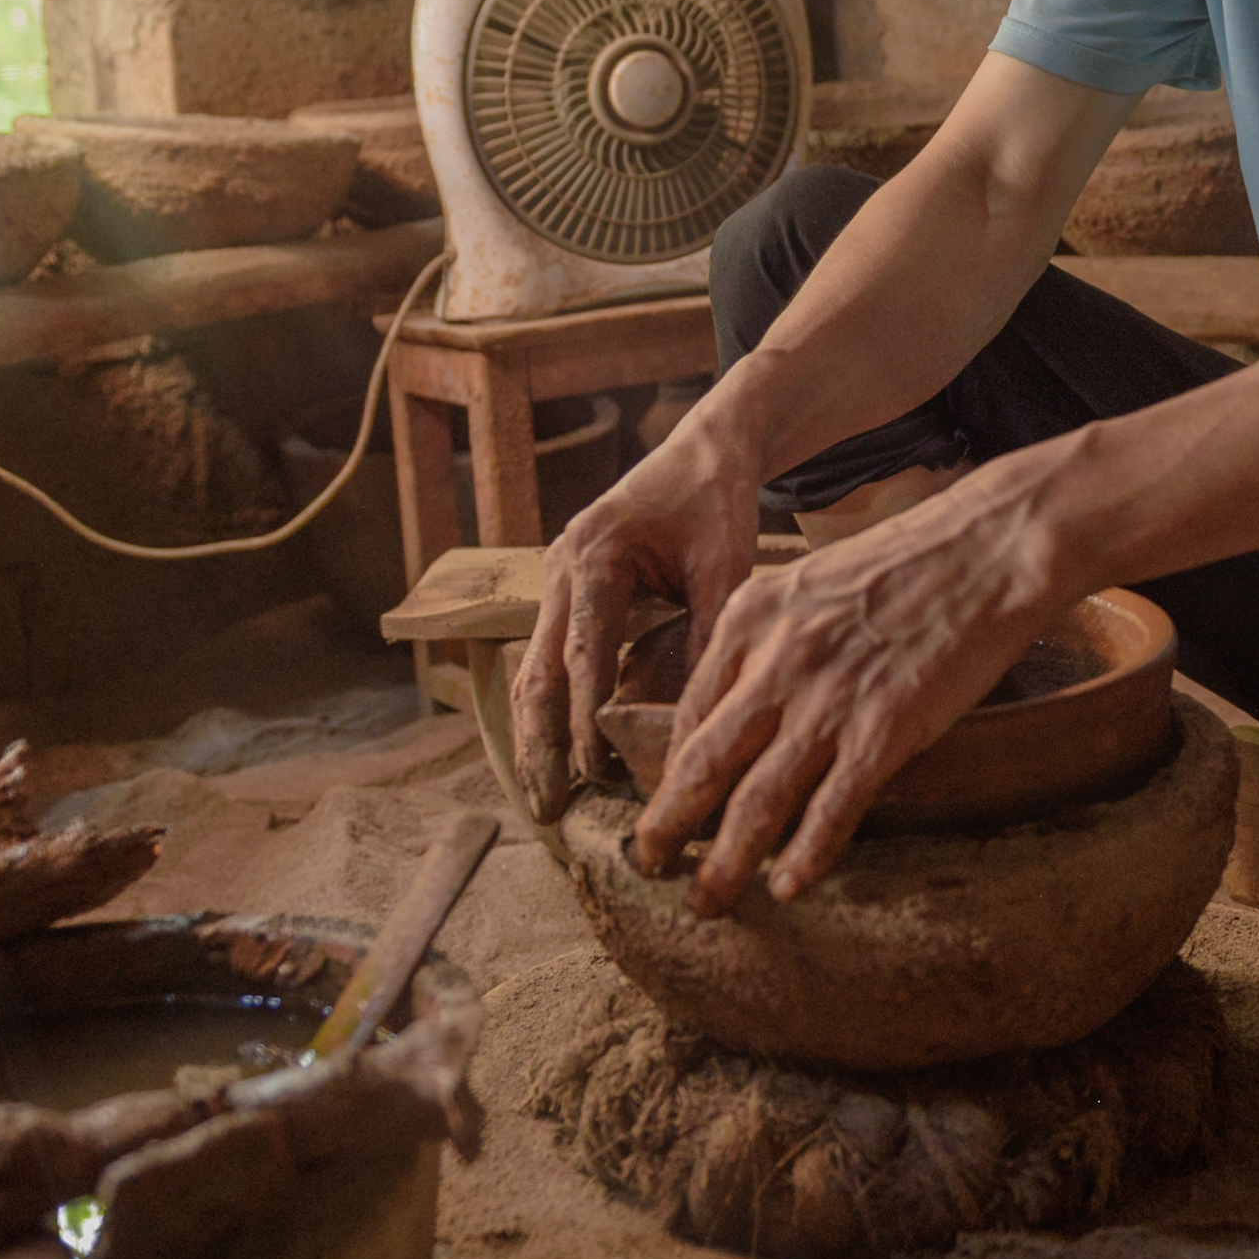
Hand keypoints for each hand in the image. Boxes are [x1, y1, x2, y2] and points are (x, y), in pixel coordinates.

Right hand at [508, 428, 762, 820]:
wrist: (702, 449)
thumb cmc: (716, 503)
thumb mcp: (726, 566)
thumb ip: (709, 635)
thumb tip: (697, 724)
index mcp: (597, 555)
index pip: (584, 654)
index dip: (585, 719)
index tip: (595, 772)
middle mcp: (561, 567)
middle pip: (538, 670)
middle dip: (540, 744)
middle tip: (546, 808)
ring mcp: (555, 578)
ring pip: (532, 669)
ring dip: (534, 735)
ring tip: (543, 799)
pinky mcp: (564, 590)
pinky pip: (545, 657)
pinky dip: (546, 708)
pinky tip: (554, 756)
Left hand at [631, 458, 1076, 913]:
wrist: (989, 546)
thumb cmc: (908, 559)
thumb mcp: (809, 581)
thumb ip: (769, 638)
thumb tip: (745, 703)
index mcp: (749, 616)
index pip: (689, 712)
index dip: (668, 772)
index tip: (664, 806)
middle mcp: (776, 661)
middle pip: (703, 764)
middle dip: (668, 827)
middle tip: (648, 867)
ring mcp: (828, 700)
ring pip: (756, 800)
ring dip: (725, 861)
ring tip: (709, 902)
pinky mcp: (884, 730)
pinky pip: (832, 810)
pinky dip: (805, 856)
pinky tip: (787, 889)